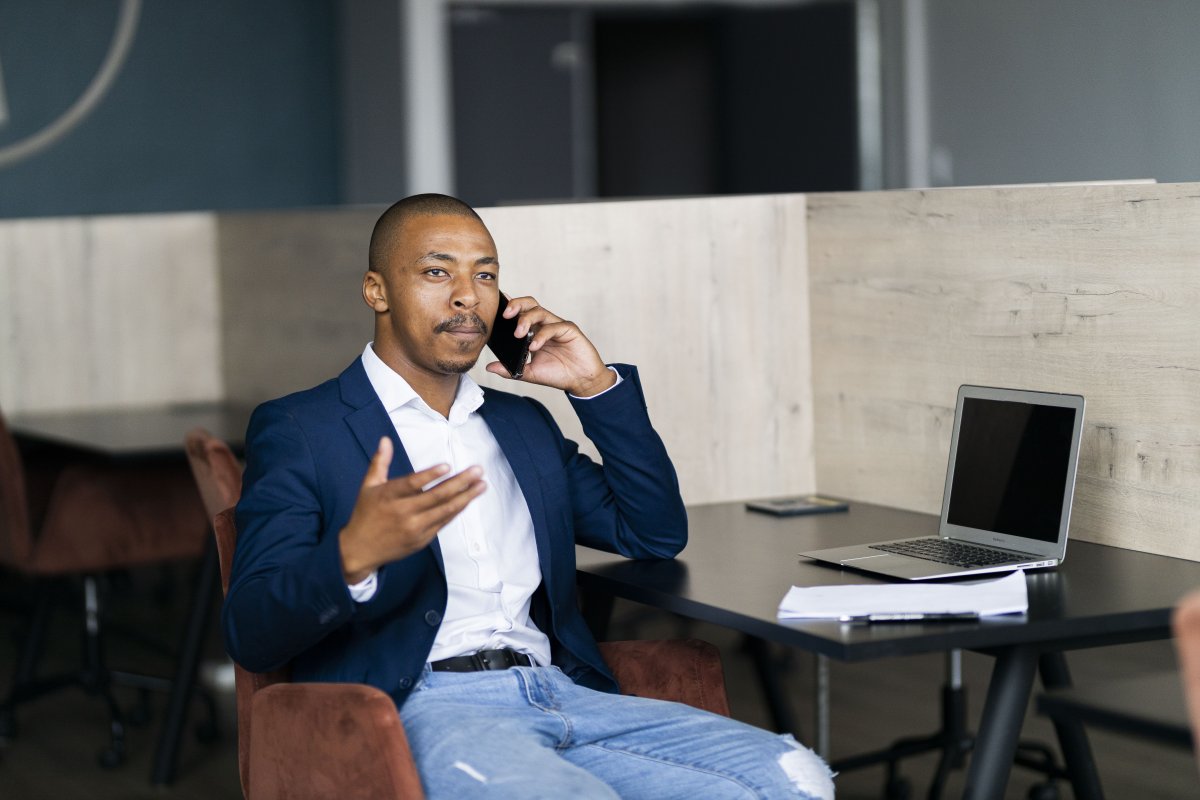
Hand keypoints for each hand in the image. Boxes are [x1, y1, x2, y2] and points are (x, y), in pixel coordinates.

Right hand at [339, 437, 486, 582]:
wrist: (360, 551)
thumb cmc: (365, 513)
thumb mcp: (368, 486)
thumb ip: (380, 462)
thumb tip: (385, 439)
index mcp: (388, 496)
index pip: (412, 484)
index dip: (429, 475)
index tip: (447, 466)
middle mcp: (402, 513)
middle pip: (435, 497)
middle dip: (460, 483)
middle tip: (478, 471)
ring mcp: (414, 528)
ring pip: (445, 511)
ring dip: (466, 497)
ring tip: (482, 484)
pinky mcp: (422, 539)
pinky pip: (444, 522)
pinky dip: (457, 510)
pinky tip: (468, 499)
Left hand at [484, 296, 616, 396]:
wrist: (581, 381)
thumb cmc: (558, 374)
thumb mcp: (529, 373)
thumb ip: (510, 370)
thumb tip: (489, 367)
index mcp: (534, 331)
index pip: (520, 312)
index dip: (509, 306)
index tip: (496, 307)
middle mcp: (545, 325)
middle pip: (530, 304)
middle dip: (516, 305)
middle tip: (506, 315)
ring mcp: (557, 326)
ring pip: (540, 311)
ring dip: (526, 320)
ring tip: (519, 334)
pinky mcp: (569, 330)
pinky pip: (554, 327)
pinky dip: (542, 335)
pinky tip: (535, 346)